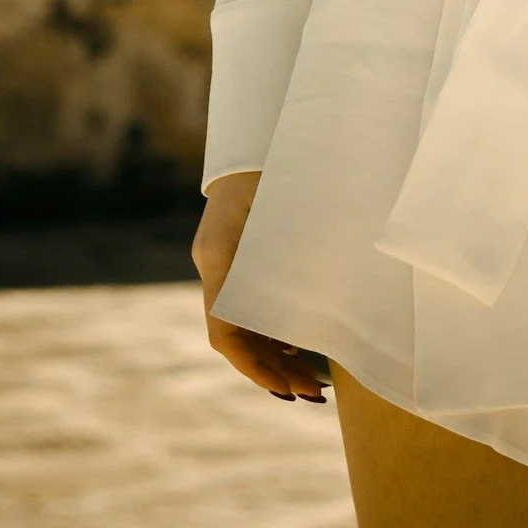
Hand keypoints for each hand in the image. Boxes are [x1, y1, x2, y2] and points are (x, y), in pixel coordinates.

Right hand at [192, 172, 326, 402]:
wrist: (258, 132)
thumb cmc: (279, 162)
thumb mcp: (287, 203)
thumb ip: (292, 248)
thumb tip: (313, 304)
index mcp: (219, 254)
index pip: (224, 328)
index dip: (252, 364)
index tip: (283, 386)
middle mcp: (214, 263)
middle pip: (234, 333)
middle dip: (270, 369)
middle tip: (310, 394)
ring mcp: (222, 260)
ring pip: (241, 323)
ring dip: (272, 355)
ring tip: (310, 383)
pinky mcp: (236, 257)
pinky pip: (246, 305)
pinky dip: (269, 330)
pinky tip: (296, 348)